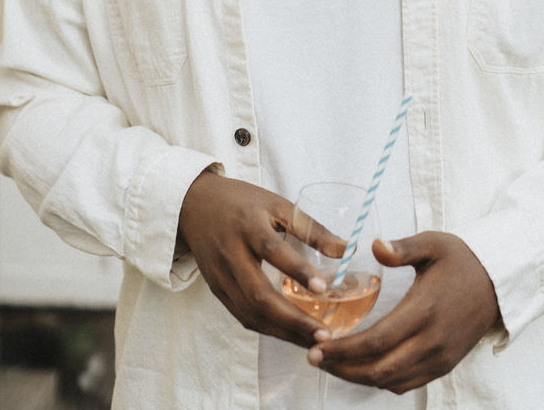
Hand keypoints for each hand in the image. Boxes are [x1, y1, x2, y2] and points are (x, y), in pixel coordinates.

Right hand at [178, 171, 332, 346]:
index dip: (297, 270)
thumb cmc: (242, 202)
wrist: (195, 205)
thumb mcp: (276, 204)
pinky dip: (268, 329)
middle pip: (258, 294)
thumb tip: (348, 248)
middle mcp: (230, 253)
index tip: (324, 288)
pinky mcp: (217, 290)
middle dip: (293, 320)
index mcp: (247, 225)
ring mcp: (220, 275)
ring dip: (283, 332)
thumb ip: (310, 227)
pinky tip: (290, 334)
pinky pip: (243, 316)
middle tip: (324, 334)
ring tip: (313, 341)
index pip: (272, 250)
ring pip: (250, 313)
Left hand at [308, 231, 499, 394]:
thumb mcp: (433, 243)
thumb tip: (375, 245)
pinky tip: (363, 365)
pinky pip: (407, 384)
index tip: (318, 345)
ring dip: (358, 377)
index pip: (377, 341)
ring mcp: (439, 358)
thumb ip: (403, 247)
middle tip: (314, 357)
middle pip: (378, 370)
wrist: (497, 283)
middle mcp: (431, 342)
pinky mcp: (444, 366)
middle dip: (342, 368)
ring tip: (332, 362)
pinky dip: (381, 380)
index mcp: (424, 311)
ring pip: (390, 382)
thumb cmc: (461, 260)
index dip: (344, 349)